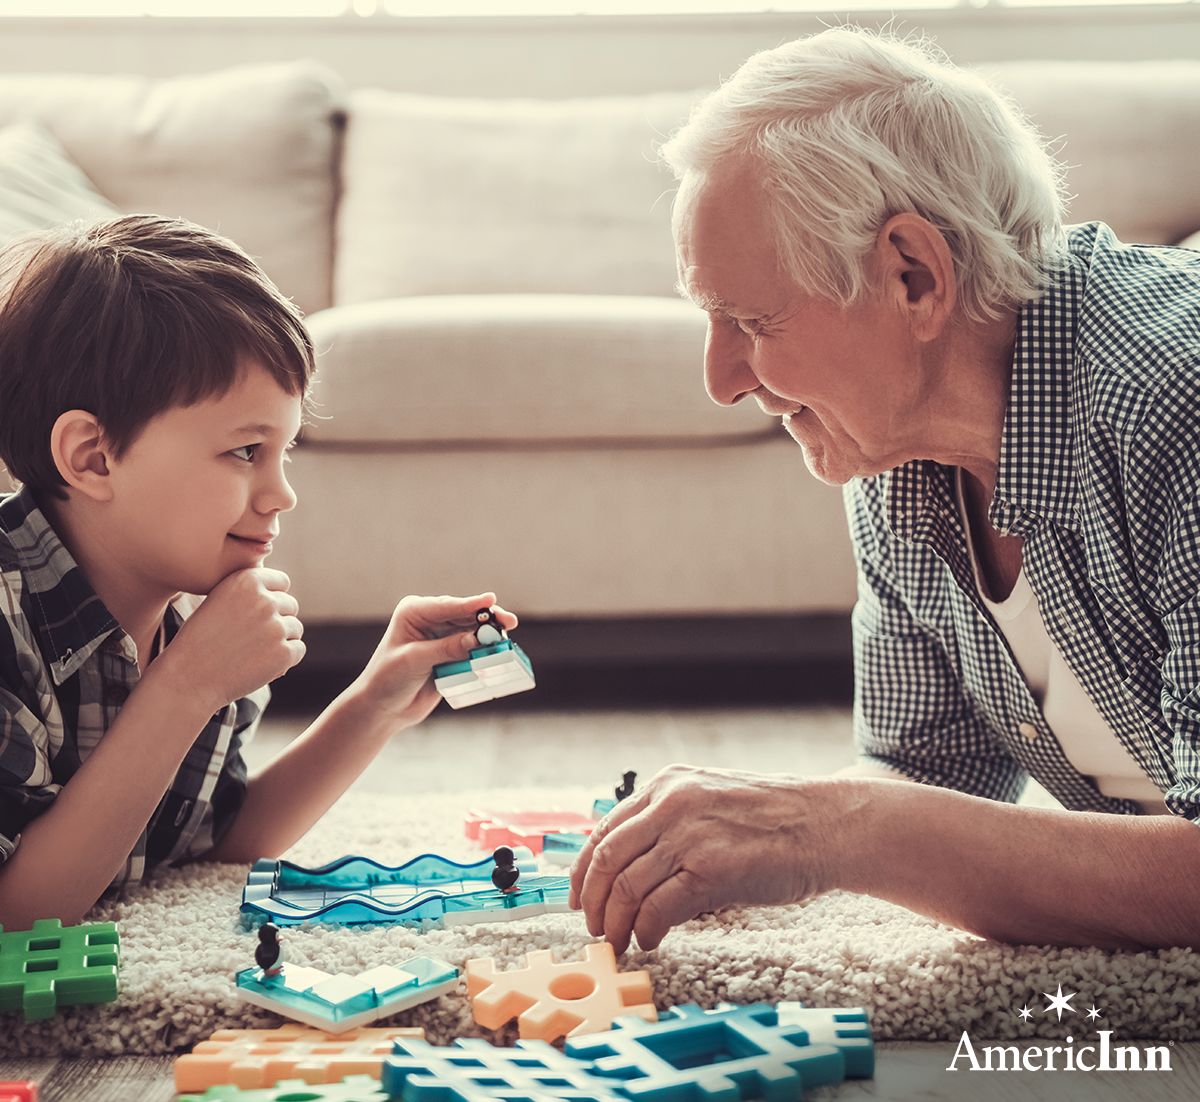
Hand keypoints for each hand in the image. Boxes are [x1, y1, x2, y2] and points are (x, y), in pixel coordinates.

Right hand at [155, 567, 304, 714]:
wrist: (188, 677)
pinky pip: (298, 650)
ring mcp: (276, 627)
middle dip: (278, 619)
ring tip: (252, 652)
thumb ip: (249, 591)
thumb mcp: (218, 600)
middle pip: (291, 605)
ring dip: (281, 640)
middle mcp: (264, 601)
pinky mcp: (284, 653)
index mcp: (246, 581)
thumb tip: (280, 590)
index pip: (282, 582)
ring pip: (295, 628)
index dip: (273, 597)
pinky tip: (261, 664)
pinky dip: (285, 659)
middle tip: (253, 637)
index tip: (260, 613)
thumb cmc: (200, 639)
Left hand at [354, 592, 517, 726]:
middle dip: (487, 619)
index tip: (491, 599)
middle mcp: (430, 620)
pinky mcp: (451, 654)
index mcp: (415, 612)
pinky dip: (485, 651)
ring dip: (489, 635)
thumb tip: (477, 640)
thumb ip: (446, 649)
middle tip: (508, 622)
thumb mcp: (415, 660)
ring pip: (473, 631)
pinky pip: (473, 649)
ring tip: (506, 639)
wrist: (383, 708)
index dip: (471, 604)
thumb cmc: (388, 679)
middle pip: (466, 615)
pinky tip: (499, 652)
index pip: (447, 606)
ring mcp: (442, 637)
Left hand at [568, 764, 836, 953]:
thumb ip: (670, 822)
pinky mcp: (710, 867)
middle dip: (592, 902)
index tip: (578, 899)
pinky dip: (646, 931)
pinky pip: (658, 908)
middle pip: (605, 859)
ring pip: (625, 886)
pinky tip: (651, 940)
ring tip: (620, 942)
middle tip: (594, 930)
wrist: (826, 824)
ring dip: (616, 923)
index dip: (582, 871)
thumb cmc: (774, 819)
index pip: (604, 830)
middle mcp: (671, 802)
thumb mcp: (710, 800)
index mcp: (667, 784)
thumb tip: (628, 871)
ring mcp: (689, 833)